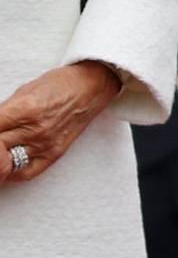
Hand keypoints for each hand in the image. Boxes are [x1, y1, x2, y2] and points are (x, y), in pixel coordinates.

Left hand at [0, 61, 121, 185]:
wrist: (89, 90)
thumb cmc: (58, 86)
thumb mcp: (24, 92)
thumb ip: (4, 112)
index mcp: (24, 109)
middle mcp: (34, 129)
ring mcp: (44, 144)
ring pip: (7, 163)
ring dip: (0, 158)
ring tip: (0, 152)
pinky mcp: (53, 153)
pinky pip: (26, 171)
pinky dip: (12, 172)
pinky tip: (7, 166)